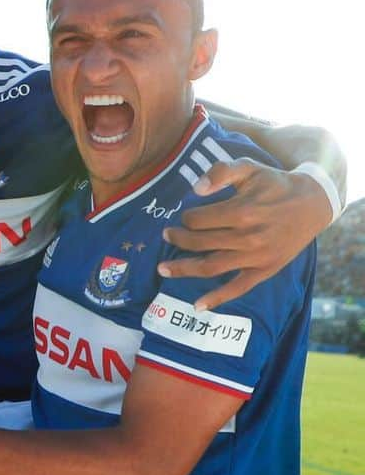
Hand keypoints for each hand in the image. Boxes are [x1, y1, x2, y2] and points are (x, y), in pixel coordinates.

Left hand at [160, 160, 329, 310]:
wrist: (313, 204)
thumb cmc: (275, 184)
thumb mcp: (250, 168)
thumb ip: (221, 172)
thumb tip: (196, 189)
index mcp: (242, 211)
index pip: (198, 220)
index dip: (187, 218)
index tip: (187, 216)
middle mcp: (248, 237)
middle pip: (199, 243)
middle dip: (178, 239)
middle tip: (167, 235)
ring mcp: (256, 257)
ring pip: (211, 267)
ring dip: (183, 269)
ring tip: (163, 269)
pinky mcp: (265, 270)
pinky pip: (238, 288)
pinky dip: (217, 299)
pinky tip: (197, 306)